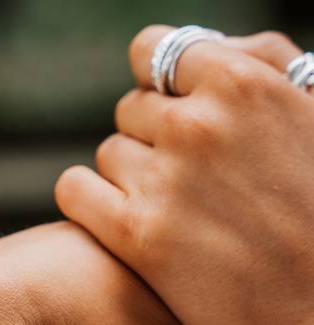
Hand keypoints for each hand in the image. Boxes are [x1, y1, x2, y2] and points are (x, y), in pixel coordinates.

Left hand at [55, 27, 313, 324]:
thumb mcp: (311, 109)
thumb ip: (255, 64)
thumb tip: (194, 49)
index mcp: (241, 83)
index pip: (154, 52)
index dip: (160, 84)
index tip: (170, 109)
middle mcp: (196, 125)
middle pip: (131, 110)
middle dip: (153, 138)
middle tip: (189, 177)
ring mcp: (163, 181)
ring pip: (109, 154)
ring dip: (130, 176)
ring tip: (175, 209)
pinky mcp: (136, 236)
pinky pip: (74, 191)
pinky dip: (85, 199)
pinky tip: (113, 216)